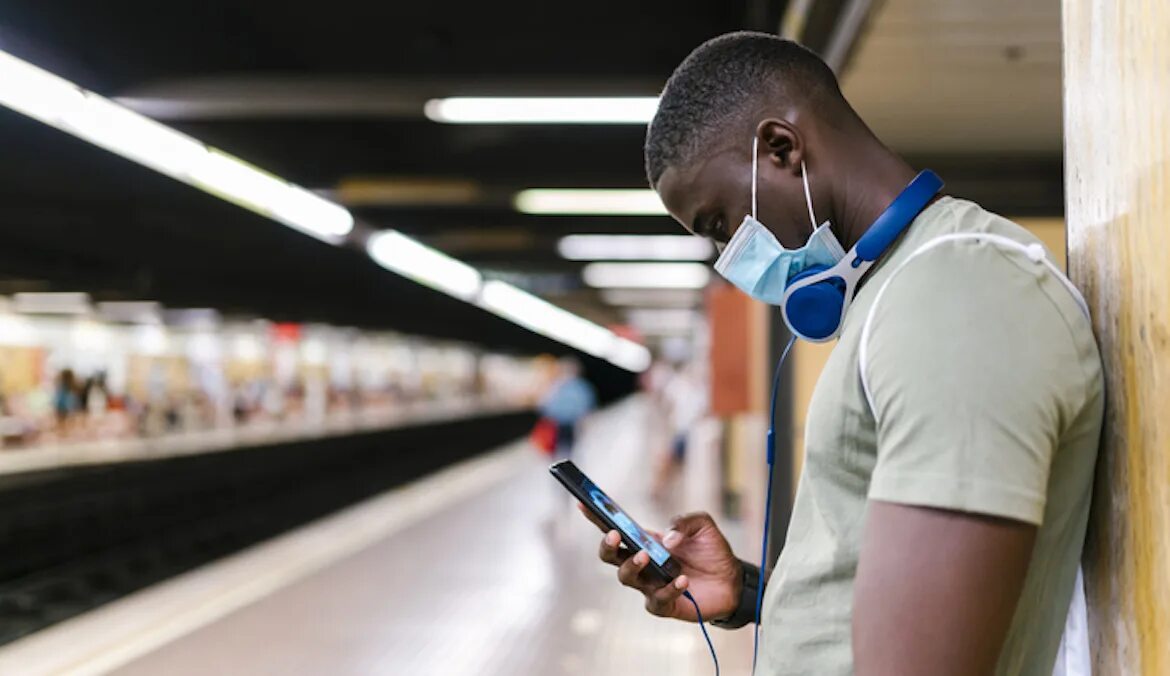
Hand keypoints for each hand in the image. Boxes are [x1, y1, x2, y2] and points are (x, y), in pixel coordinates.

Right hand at [579, 504, 741, 622]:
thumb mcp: (702, 525)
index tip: (583, 504)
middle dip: (607, 546)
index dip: (596, 518)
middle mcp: (642, 564)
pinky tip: (682, 579)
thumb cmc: (712, 551)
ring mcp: (650, 585)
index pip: (614, 529)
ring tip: (647, 555)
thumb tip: (666, 539)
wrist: (733, 580)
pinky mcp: (664, 605)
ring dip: (632, 565)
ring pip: (626, 578)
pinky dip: (669, 588)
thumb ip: (684, 521)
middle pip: (610, 557)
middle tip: (615, 535)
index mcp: (645, 542)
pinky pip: (657, 599)